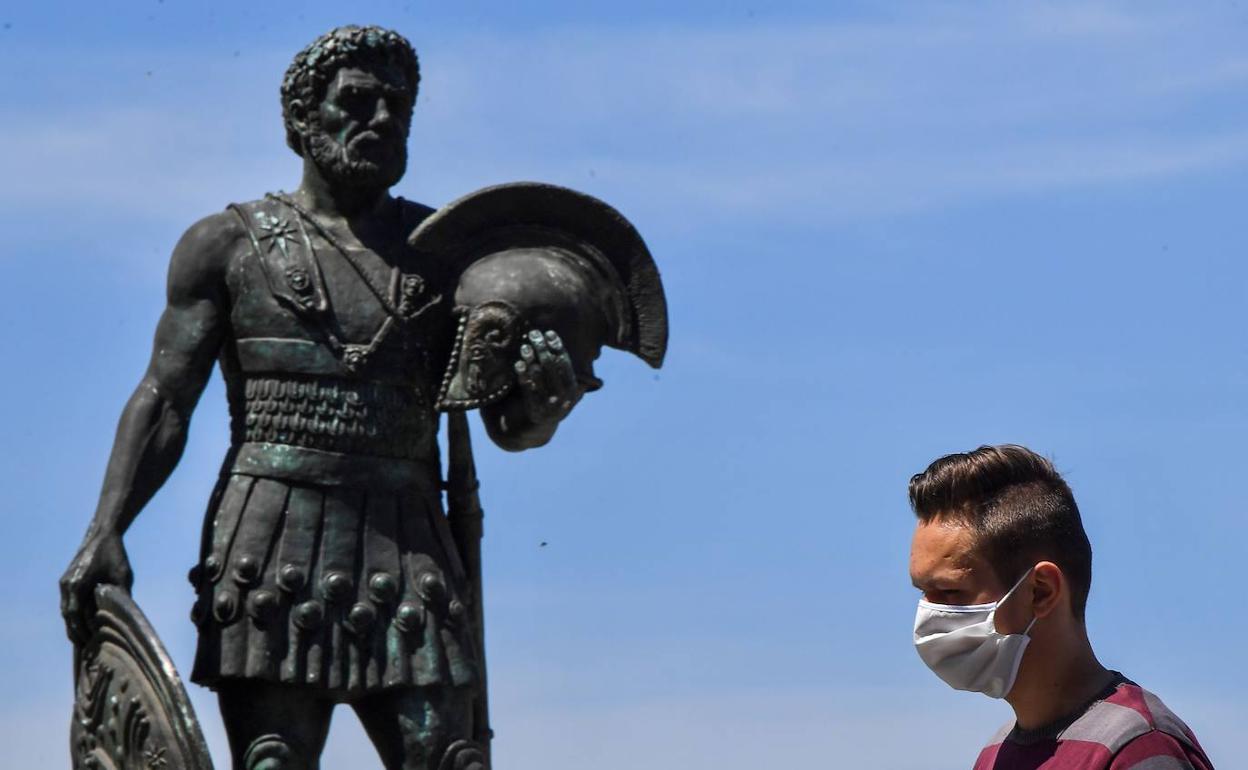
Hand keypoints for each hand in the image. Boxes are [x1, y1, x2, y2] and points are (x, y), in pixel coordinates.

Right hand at [59, 531, 132, 645]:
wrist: (102, 533)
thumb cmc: (115, 554)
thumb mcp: (123, 575)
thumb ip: (122, 594)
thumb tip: (126, 615)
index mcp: (77, 584)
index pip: (75, 615)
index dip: (82, 630)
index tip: (92, 642)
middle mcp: (67, 584)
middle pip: (67, 616)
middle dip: (75, 632)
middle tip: (86, 648)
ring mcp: (65, 582)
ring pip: (66, 610)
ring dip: (73, 624)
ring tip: (83, 640)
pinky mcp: (68, 580)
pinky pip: (68, 601)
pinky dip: (73, 614)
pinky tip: (83, 622)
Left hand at [514, 329, 581, 425]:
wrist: (536, 429)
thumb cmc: (551, 401)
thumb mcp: (565, 391)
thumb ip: (572, 376)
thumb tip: (586, 354)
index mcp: (573, 389)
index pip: (566, 363)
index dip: (557, 347)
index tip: (549, 333)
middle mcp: (563, 397)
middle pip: (551, 366)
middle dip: (542, 348)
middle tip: (533, 334)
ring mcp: (549, 404)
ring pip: (539, 376)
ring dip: (531, 359)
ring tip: (524, 346)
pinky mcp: (534, 409)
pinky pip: (528, 388)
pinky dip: (523, 375)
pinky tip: (518, 363)